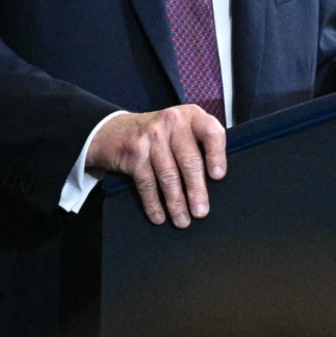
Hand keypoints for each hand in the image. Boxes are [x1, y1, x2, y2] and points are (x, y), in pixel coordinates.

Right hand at [86, 104, 226, 227]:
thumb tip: (217, 182)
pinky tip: (159, 216)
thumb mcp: (182, 129)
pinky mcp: (134, 152)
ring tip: (182, 220)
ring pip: (168, 175)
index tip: (218, 176)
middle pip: (189, 160)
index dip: (216, 155)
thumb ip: (200, 145)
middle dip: (196, 190)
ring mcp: (151, 136)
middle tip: (201, 212)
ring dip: (176, 202)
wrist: (117, 131)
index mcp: (191, 116)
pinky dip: (153, 203)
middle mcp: (172, 122)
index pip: (211, 132)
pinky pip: (147, 183)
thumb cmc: (161, 136)